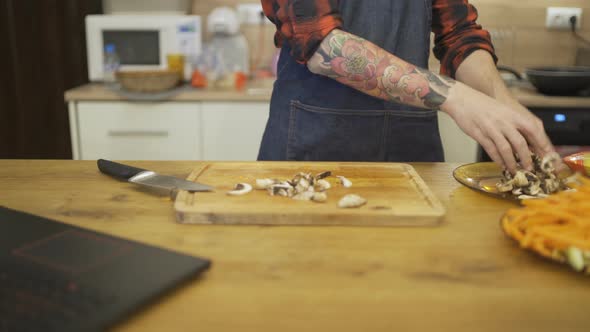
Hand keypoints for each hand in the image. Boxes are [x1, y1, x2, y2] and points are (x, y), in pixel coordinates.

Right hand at [440, 82, 555, 172]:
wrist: (463, 99)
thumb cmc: (485, 106)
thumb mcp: (505, 111)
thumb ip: (516, 124)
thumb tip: (529, 141)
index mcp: (514, 115)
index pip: (534, 130)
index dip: (542, 144)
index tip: (548, 156)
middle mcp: (505, 121)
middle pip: (521, 142)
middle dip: (527, 158)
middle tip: (530, 169)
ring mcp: (492, 128)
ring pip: (506, 149)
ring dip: (512, 162)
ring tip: (515, 170)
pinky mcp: (480, 134)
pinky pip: (491, 150)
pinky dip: (497, 159)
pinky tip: (501, 164)